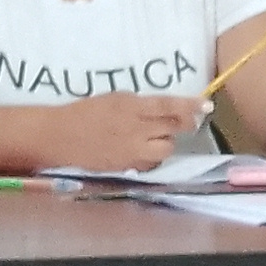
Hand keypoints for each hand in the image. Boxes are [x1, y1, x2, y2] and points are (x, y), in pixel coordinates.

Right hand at [40, 93, 204, 171]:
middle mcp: (135, 128)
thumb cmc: (85, 112)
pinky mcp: (126, 166)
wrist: (59, 135)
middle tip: (187, 123)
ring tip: (158, 138)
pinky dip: (151, 158)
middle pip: (172, 128)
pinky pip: (149, 164)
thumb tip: (161, 109)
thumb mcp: (114, 99)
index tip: (206, 105)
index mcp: (131, 106)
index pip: (168, 105)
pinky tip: (143, 152)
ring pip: (165, 149)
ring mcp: (131, 150)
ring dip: (166, 143)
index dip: (190, 106)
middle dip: (184, 125)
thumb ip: (139, 105)